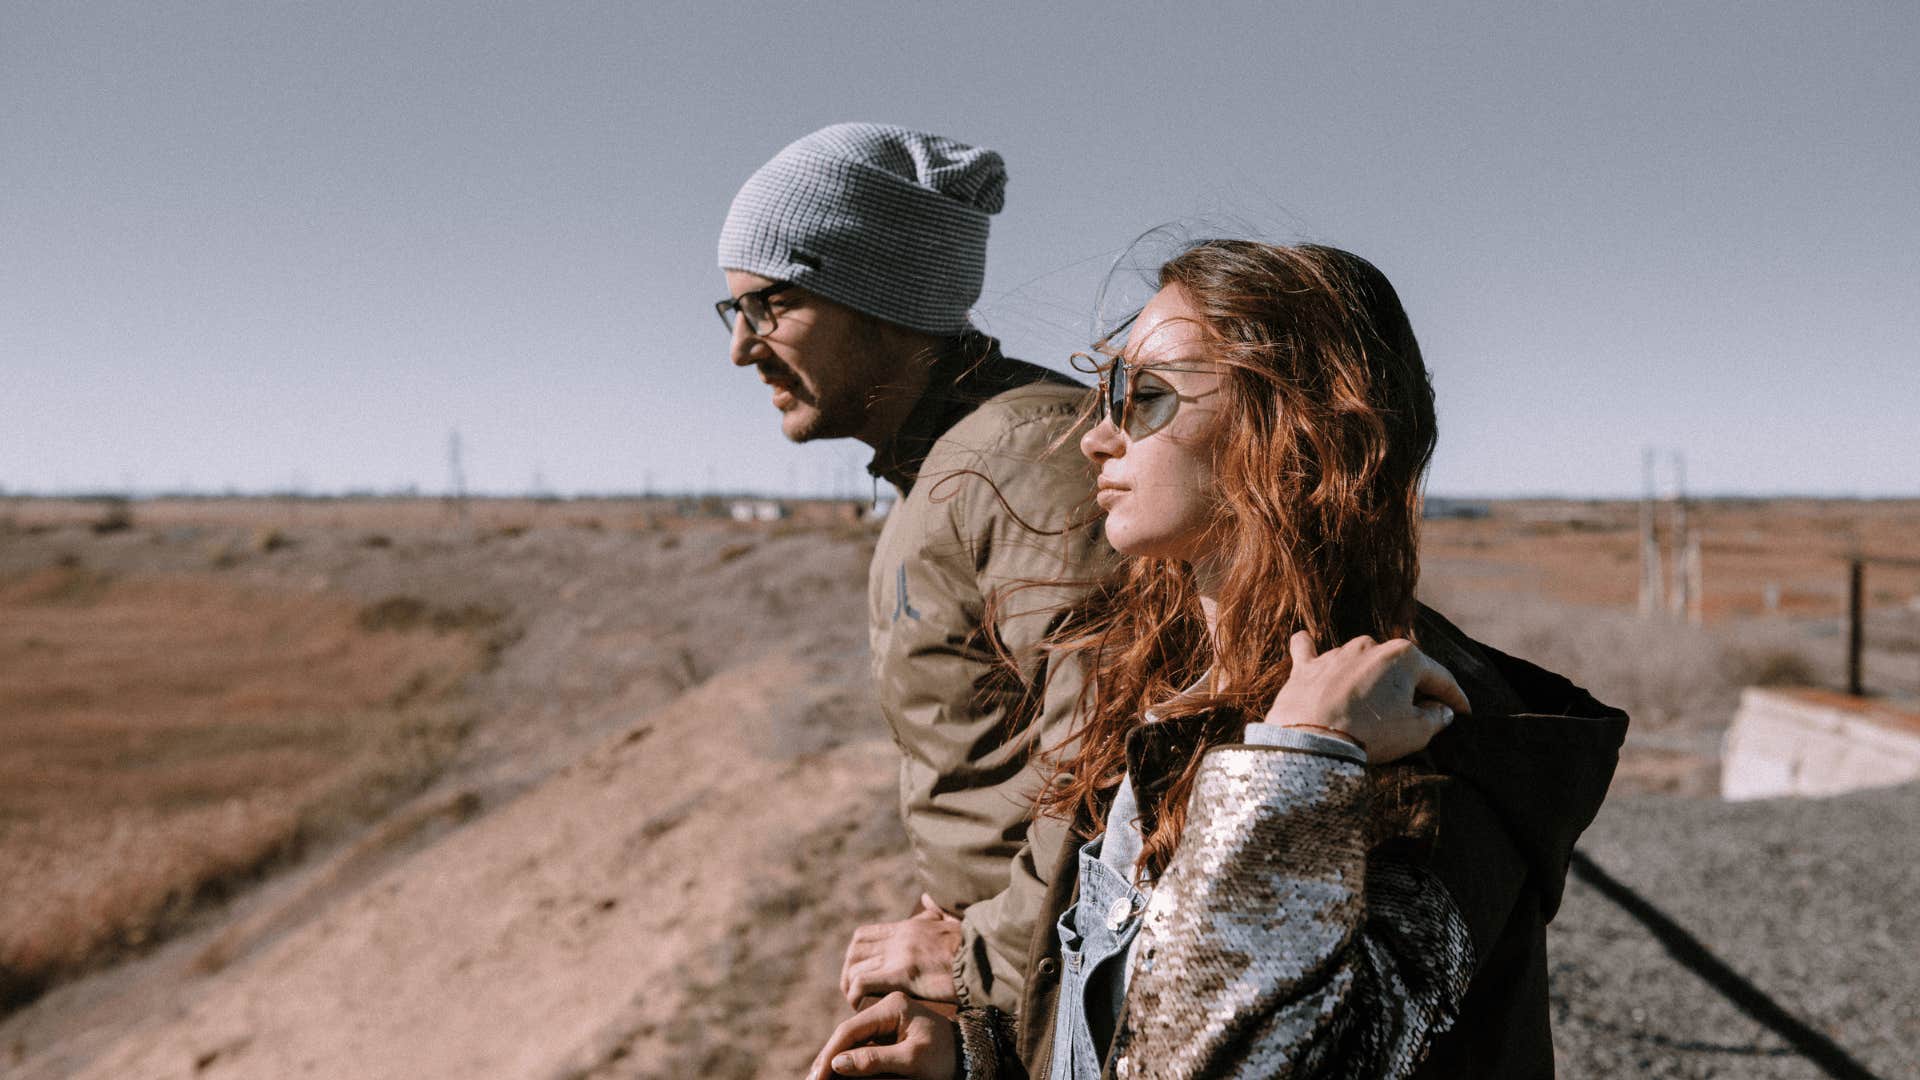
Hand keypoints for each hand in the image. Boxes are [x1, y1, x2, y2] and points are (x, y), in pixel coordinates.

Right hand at [805, 991, 957, 1079]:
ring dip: (835, 1061)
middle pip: (847, 1034)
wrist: (971, 1055)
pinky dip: (848, 1060)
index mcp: (892, 1007)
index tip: (817, 1077)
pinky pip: (862, 1046)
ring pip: (851, 1041)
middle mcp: (886, 1008)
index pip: (850, 1030)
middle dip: (828, 1058)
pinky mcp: (888, 1033)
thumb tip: (838, 1064)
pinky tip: (836, 1074)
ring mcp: (886, 1020)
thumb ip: (875, 1060)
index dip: (830, 1055)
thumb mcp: (912, 1060)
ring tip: (818, 1078)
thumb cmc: (945, 1057)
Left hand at [841, 893, 961, 1005]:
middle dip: (848, 971)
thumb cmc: (972, 948)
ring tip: (856, 1003)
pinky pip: (864, 982)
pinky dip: (856, 994)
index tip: (858, 973)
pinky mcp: (904, 973)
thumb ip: (935, 910)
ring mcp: (900, 954)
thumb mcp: (950, 920)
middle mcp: (899, 937)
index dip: (854, 955)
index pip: (864, 935)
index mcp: (907, 927)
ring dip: (849, 986)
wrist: (987, 959)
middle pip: (854, 951)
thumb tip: (928, 897)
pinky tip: (860, 1005)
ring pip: (856, 967)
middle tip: (853, 991)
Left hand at [1265, 632, 1469, 763]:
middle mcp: (1370, 646)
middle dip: (1411, 688)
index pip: (1439, 678)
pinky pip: (1307, 651)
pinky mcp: (1306, 668)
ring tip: (1372, 703)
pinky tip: (1305, 640)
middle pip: (1398, 669)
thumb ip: (1435, 717)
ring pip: (1360, 662)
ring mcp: (1336, 654)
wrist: (1314, 741)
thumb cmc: (1371, 733)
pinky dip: (1310, 650)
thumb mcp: (1416, 731)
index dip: (1455, 697)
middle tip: (1419, 713)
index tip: (1464, 713)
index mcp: (1403, 657)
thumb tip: (1441, 709)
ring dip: (1369, 679)